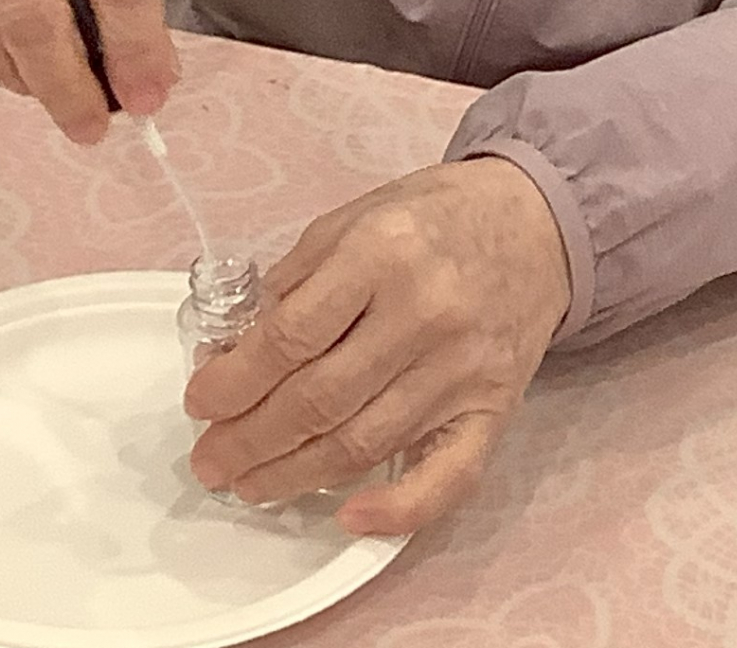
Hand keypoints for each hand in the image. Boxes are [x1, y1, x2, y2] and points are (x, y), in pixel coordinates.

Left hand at [184, 158, 570, 534]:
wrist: (536, 224)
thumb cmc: (436, 217)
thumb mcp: (355, 217)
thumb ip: (296, 278)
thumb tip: (235, 349)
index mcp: (382, 252)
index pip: (290, 336)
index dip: (234, 379)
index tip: (201, 400)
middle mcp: (424, 313)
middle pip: (319, 399)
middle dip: (249, 439)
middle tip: (210, 459)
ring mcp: (462, 368)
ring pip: (363, 444)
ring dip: (293, 476)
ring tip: (250, 483)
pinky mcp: (493, 408)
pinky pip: (447, 477)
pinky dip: (397, 510)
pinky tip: (347, 518)